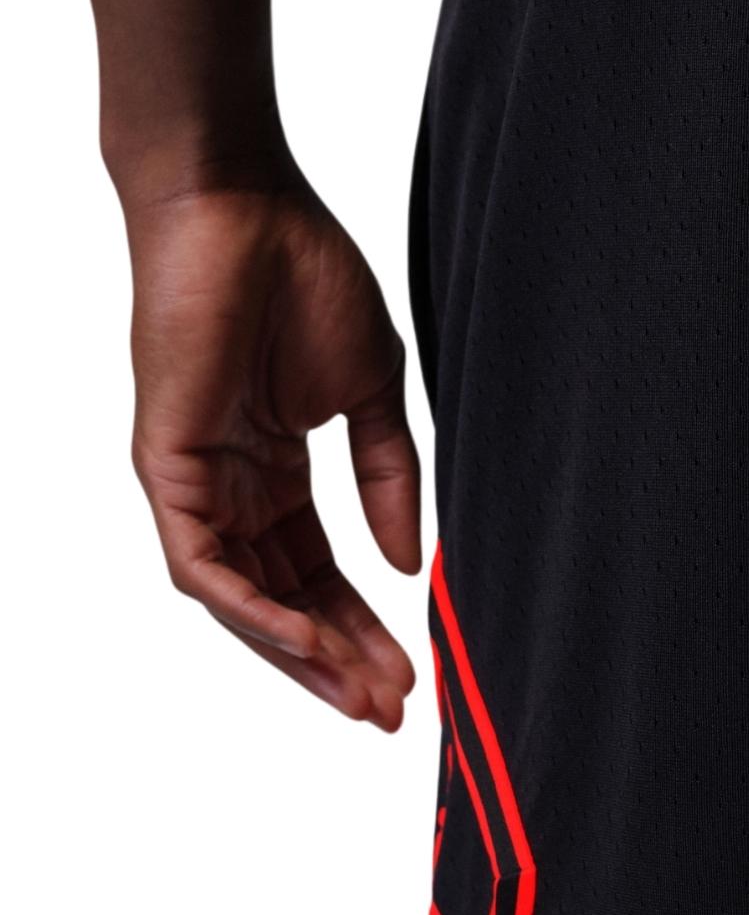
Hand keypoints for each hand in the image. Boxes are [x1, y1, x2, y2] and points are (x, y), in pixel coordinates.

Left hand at [124, 174, 421, 728]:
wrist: (244, 208)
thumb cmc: (306, 274)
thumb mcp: (373, 389)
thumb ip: (389, 476)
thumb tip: (409, 560)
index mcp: (276, 464)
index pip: (318, 567)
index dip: (365, 621)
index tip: (416, 666)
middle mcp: (230, 484)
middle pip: (284, 598)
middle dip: (340, 656)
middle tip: (394, 705)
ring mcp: (194, 480)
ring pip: (242, 599)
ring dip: (302, 651)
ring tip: (363, 691)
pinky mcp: (165, 468)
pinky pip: (203, 565)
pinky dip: (253, 609)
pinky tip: (305, 640)